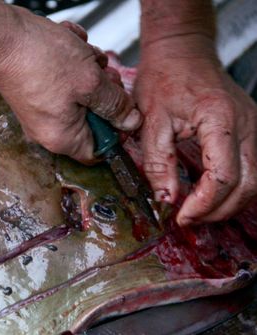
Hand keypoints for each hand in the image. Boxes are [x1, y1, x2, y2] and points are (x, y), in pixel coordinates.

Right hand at [0, 9, 140, 162]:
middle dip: (103, 94)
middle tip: (104, 75)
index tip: (124, 110)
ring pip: (80, 97)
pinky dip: (72, 65)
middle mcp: (47, 129)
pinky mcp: (35, 92)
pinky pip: (64, 84)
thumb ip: (115, 105)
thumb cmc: (38, 59)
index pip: (99, 151)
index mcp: (61, 137)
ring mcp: (40, 110)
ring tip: (82, 55)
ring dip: (89, 74)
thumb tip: (130, 122)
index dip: (117, 131)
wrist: (1, 36)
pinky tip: (67, 48)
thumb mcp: (90, 82)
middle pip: (91, 120)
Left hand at [135, 35, 256, 225]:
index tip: (181, 216)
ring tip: (197, 211)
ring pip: (255, 181)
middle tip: (189, 219)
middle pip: (249, 185)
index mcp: (220, 119)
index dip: (203, 204)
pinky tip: (209, 194)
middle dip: (219, 210)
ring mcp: (254, 127)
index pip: (224, 176)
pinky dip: (233, 188)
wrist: (181, 52)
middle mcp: (247, 124)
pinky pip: (250, 168)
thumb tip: (166, 199)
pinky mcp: (250, 130)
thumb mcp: (150, 120)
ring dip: (228, 203)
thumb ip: (158, 162)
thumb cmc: (163, 79)